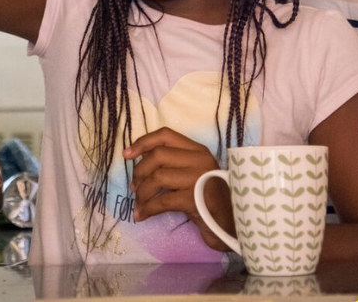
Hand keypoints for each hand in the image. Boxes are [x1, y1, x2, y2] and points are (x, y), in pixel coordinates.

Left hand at [124, 127, 232, 251]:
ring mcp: (198, 178)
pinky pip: (162, 201)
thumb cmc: (208, 198)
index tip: (126, 155)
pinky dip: (147, 209)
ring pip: (157, 177)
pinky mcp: (195, 199)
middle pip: (158, 154)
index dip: (143, 142)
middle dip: (139, 171)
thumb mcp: (192, 173)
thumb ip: (172, 163)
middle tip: (135, 187)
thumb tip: (139, 160)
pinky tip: (142, 215)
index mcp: (197, 149)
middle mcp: (199, 159)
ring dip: (142, 192)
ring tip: (139, 204)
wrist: (230, 223)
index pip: (166, 134)